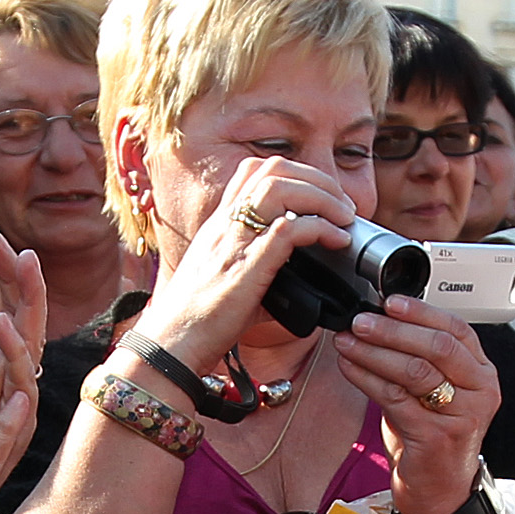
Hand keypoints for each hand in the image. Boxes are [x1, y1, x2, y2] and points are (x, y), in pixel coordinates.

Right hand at [132, 154, 360, 368]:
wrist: (171, 344)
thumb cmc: (197, 322)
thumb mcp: (229, 284)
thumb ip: (262, 275)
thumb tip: (299, 290)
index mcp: (220, 225)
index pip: (253, 171)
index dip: (293, 173)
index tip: (319, 195)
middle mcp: (226, 225)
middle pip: (273, 169)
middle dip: (316, 178)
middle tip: (341, 204)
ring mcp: (235, 242)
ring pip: (280, 187)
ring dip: (322, 195)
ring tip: (343, 217)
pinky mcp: (247, 266)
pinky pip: (288, 229)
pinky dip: (320, 228)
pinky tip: (336, 240)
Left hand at [334, 294, 498, 513]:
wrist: (439, 492)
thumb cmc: (432, 438)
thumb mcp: (435, 393)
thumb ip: (420, 359)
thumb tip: (379, 322)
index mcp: (482, 374)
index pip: (457, 329)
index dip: (421, 312)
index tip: (389, 301)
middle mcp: (480, 392)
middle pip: (437, 346)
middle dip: (394, 329)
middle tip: (361, 320)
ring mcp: (463, 416)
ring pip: (416, 370)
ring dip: (375, 351)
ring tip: (348, 341)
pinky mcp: (437, 437)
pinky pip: (396, 398)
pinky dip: (367, 379)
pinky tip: (349, 367)